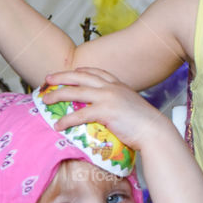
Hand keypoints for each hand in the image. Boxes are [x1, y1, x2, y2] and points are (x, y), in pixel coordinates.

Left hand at [43, 67, 171, 150]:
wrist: (155, 132)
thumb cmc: (146, 125)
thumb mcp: (131, 107)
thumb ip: (119, 104)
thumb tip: (110, 113)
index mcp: (118, 85)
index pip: (95, 72)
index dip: (79, 71)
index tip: (68, 73)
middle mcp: (111, 87)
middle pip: (80, 76)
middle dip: (62, 77)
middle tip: (47, 79)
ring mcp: (108, 98)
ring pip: (75, 92)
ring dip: (58, 95)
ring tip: (46, 100)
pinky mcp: (106, 112)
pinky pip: (80, 115)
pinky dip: (66, 120)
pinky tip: (58, 125)